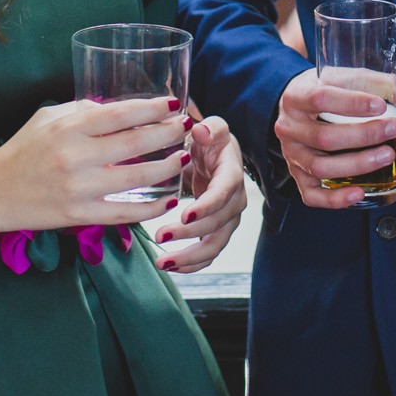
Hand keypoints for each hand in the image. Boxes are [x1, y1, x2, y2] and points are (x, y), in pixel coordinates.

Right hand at [0, 97, 188, 233]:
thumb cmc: (21, 151)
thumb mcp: (47, 119)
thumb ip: (81, 111)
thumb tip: (116, 107)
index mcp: (68, 128)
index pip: (119, 114)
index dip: (150, 109)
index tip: (172, 104)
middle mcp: (75, 157)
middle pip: (134, 144)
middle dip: (166, 134)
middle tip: (185, 127)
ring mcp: (78, 188)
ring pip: (136, 178)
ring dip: (166, 167)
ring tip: (183, 158)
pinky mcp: (78, 215)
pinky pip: (123, 213)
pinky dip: (149, 208)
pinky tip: (167, 199)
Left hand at [150, 116, 246, 271]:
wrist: (216, 156)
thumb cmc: (212, 141)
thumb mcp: (213, 128)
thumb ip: (211, 128)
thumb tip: (200, 130)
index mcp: (232, 174)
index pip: (223, 193)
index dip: (207, 205)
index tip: (184, 214)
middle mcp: (234, 201)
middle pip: (217, 224)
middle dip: (189, 233)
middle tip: (160, 236)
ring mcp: (227, 219)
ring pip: (214, 245)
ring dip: (189, 256)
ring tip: (163, 262)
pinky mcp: (218, 231)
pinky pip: (209, 253)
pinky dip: (192, 264)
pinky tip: (172, 267)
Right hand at [273, 69, 395, 208]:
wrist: (296, 107)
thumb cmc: (327, 90)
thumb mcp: (347, 77)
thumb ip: (381, 85)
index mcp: (296, 96)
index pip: (321, 98)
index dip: (353, 103)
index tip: (381, 105)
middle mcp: (289, 127)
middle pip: (324, 137)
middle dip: (364, 135)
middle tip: (394, 128)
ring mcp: (292, 155)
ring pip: (321, 167)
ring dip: (358, 165)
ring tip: (388, 156)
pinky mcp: (297, 176)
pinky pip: (312, 195)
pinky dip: (336, 198)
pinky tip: (360, 193)